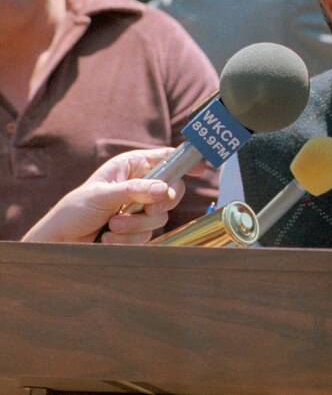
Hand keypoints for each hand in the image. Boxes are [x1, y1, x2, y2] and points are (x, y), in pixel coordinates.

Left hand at [22, 148, 187, 243]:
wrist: (60, 243)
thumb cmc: (73, 211)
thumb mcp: (102, 195)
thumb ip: (134, 191)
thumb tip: (163, 189)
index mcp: (131, 167)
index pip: (166, 158)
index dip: (185, 161)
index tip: (201, 168)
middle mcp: (139, 185)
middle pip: (171, 190)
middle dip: (157, 204)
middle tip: (147, 208)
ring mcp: (139, 208)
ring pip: (160, 216)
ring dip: (135, 225)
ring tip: (112, 226)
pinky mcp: (137, 229)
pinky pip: (149, 234)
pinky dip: (129, 239)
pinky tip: (109, 238)